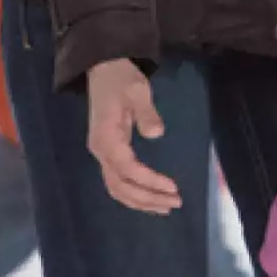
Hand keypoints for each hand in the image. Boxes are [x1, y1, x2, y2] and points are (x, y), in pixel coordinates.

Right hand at [86, 58, 179, 213]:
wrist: (103, 69)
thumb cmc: (121, 79)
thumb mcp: (137, 89)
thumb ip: (147, 112)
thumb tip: (156, 133)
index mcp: (106, 137)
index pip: (126, 168)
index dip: (149, 181)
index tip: (172, 186)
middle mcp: (100, 150)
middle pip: (120, 186)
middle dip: (148, 198)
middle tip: (176, 202)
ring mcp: (102, 154)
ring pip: (117, 189)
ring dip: (141, 201)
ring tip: (167, 206)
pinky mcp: (107, 154)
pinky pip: (118, 182)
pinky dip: (134, 195)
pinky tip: (151, 199)